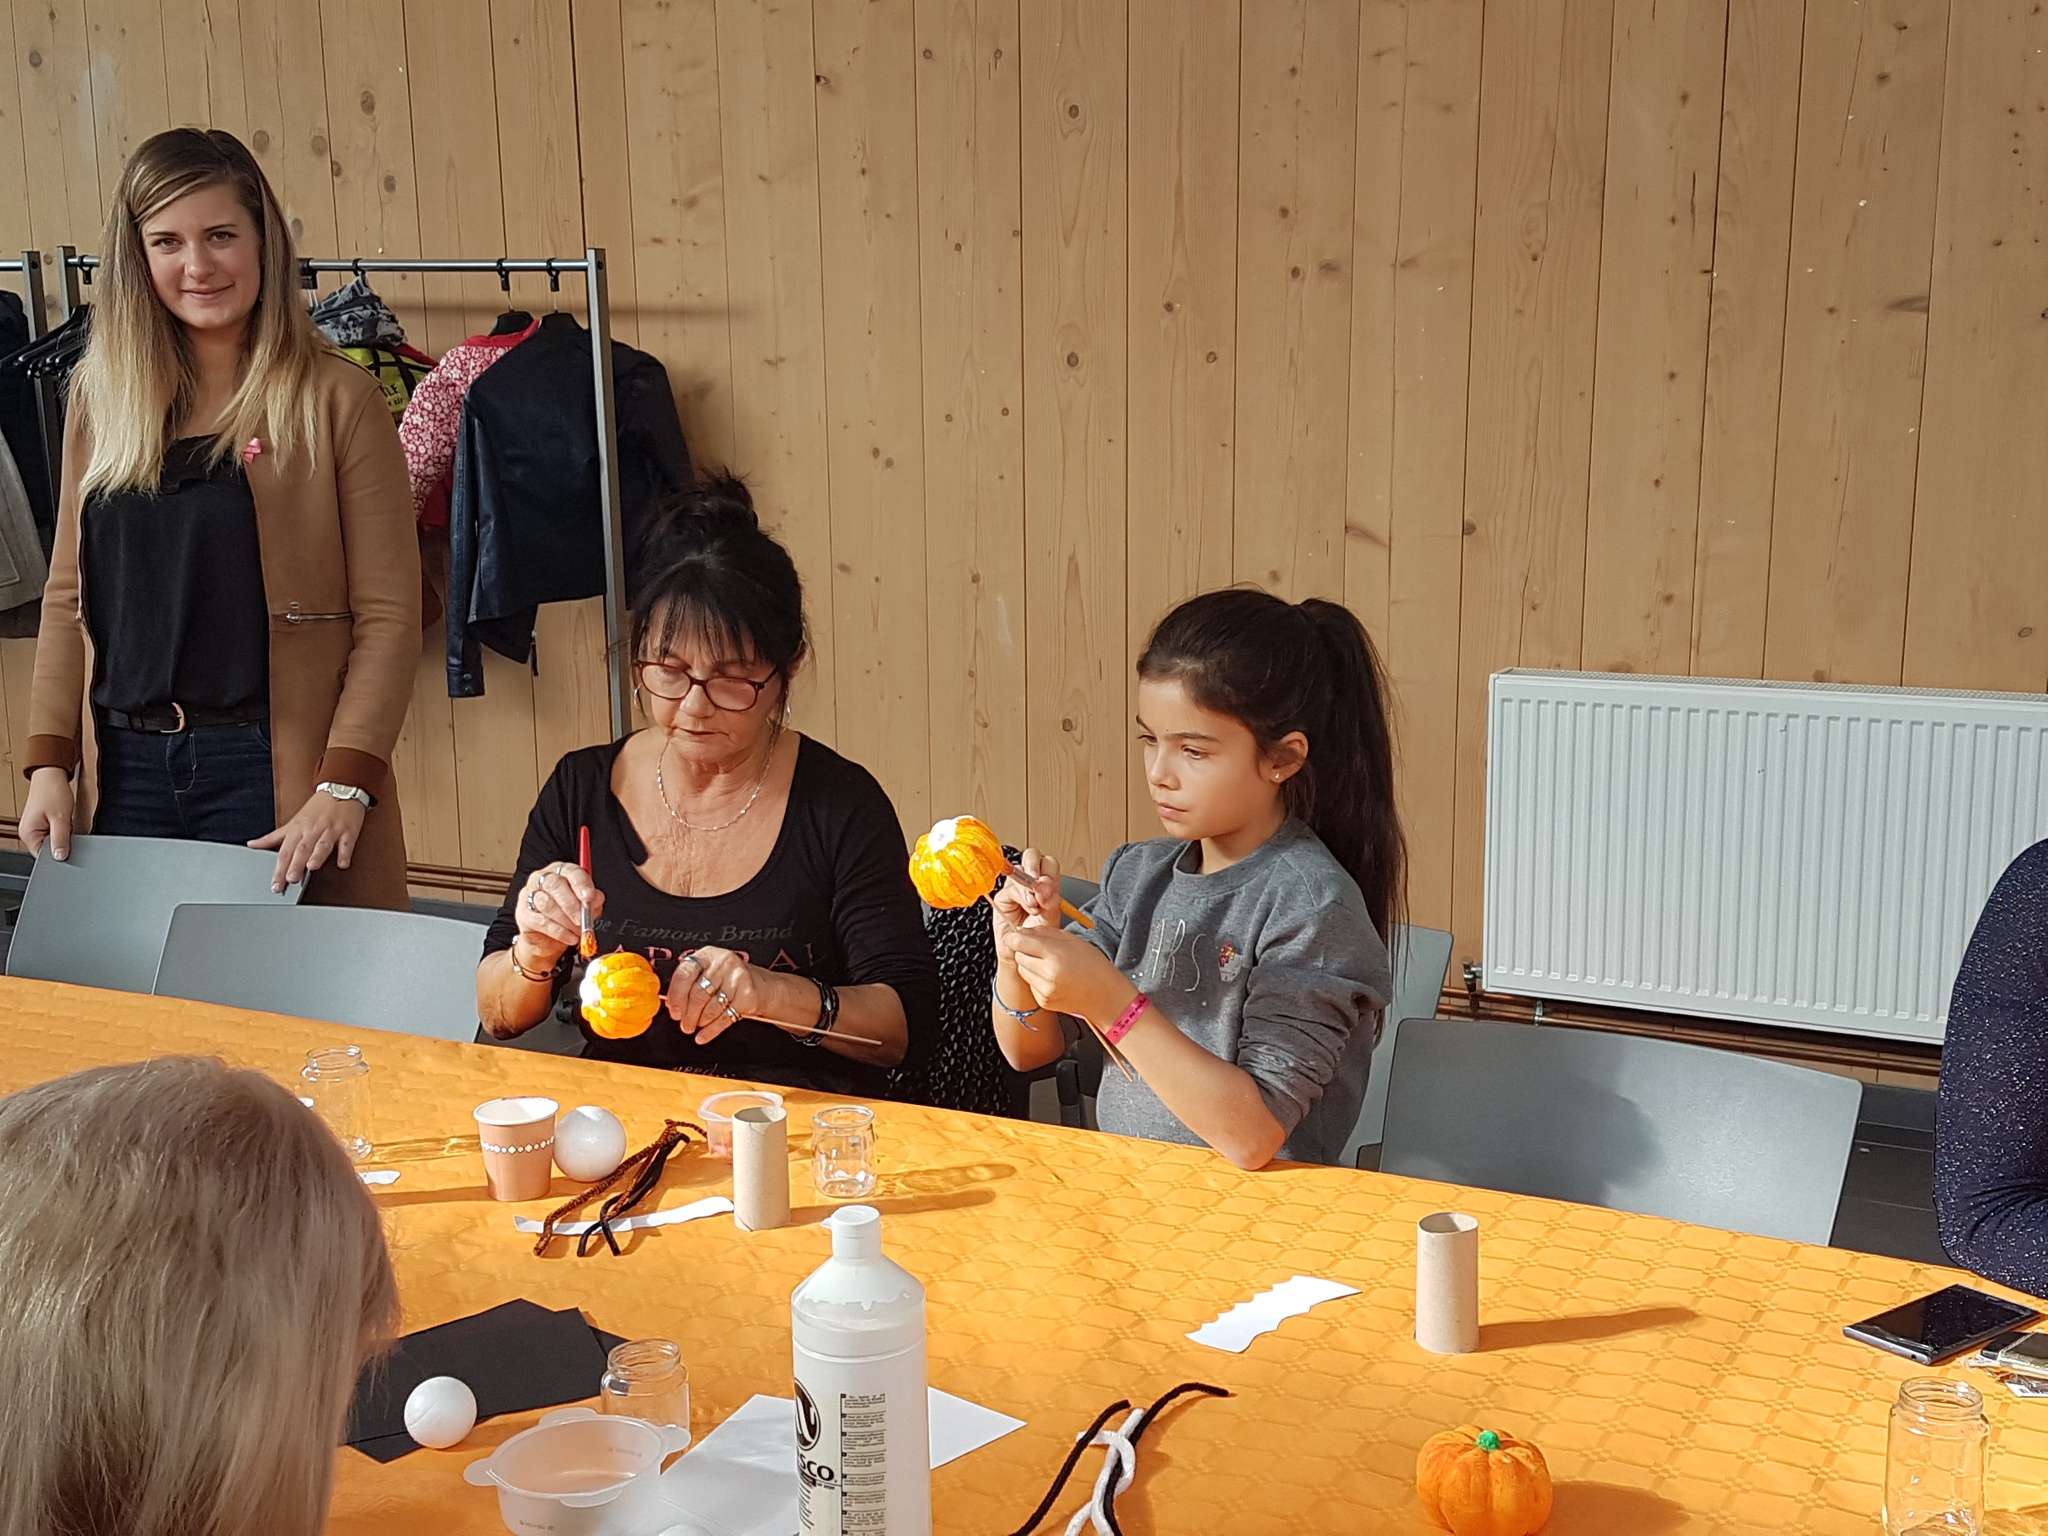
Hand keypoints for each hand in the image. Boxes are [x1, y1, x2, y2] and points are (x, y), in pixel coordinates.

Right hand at [19, 767, 73, 860]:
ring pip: (53, 841)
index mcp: (28, 834)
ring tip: (64, 822)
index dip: (58, 853)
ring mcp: (35, 828)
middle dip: (61, 843)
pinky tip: (65, 821)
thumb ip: (61, 839)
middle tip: (68, 830)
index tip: (69, 848)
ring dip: (62, 835)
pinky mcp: (42, 823)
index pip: (43, 856)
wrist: (52, 776)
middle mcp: (29, 832)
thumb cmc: (53, 792)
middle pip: (48, 849)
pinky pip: (54, 833)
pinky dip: (62, 830)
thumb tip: (60, 856)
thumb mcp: (60, 818)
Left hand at [248, 791, 368, 892]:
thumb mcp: (292, 822)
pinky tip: (342, 864)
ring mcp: (331, 830)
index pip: (285, 851)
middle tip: (290, 879)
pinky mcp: (348, 830)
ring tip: (311, 868)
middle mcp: (313, 830)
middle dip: (296, 864)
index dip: (279, 868)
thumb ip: (273, 837)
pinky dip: (344, 853)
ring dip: (317, 856)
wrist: (340, 790)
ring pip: (322, 844)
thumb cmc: (317, 809)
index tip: (275, 884)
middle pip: (302, 849)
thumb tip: (252, 845)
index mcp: (298, 829)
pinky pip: (346, 843)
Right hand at [511, 860, 604, 963]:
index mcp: (561, 872)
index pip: (571, 871)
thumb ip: (592, 901)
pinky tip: (569, 936)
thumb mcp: (584, 907)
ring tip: (578, 931)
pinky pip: (541, 921)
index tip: (589, 897)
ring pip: (547, 904)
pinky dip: (559, 931)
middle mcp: (543, 879)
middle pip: (555, 885)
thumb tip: (596, 899)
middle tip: (582, 919)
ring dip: (566, 921)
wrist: (547, 939)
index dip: (581, 884)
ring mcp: (530, 895)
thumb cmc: (567, 916)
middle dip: (572, 904)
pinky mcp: (523, 913)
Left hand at [669, 945, 786, 1045]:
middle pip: (698, 994)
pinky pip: (725, 1017)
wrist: (763, 986)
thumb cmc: (730, 980)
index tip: (674, 1011)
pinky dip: (712, 1030)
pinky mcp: (748, 995)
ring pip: (711, 1007)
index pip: (684, 974)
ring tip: (696, 1026)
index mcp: (708, 955)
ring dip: (700, 1022)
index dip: (676, 996)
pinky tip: (704, 1035)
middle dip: (688, 1014)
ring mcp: (737, 978)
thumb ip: (690, 984)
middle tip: (684, 1024)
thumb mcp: (709, 973)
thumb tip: (673, 1005)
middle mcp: (723, 963)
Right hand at [990, 846, 1060, 950]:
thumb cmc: (1039, 936)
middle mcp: (1031, 881)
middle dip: (1034, 867)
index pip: (1048, 862)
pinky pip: (1008, 887)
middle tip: (1038, 884)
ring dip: (1028, 888)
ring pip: (1019, 870)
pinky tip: (1026, 907)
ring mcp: (1016, 887)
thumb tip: (1045, 885)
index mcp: (1047, 883)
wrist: (1025, 952)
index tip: (1049, 885)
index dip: (1048, 869)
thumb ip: (1050, 900)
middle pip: (1031, 856)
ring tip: (1034, 906)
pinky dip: (1019, 896)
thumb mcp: (1051, 916)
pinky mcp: (1003, 896)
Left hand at [1006, 925, 1131, 1024]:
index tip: (1018, 936)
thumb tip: (1022, 931)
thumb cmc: (1094, 965)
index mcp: (1056, 955)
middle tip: (1041, 950)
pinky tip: (1053, 978)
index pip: (1019, 942)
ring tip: (1049, 964)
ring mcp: (1045, 989)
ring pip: (1022, 970)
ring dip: (1030, 964)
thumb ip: (1045, 933)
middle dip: (1025, 950)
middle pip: (1018, 956)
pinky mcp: (1044, 1001)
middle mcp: (1048, 974)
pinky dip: (1037, 979)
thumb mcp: (1072, 940)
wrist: (1105, 996)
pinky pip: (1030, 984)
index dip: (1016, 937)